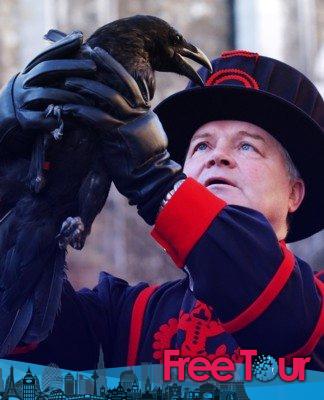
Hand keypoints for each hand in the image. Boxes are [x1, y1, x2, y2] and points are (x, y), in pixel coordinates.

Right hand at [0, 30, 96, 156]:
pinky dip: (58, 119)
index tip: (81, 38)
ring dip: (69, 96)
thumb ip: (58, 68)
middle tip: (93, 67)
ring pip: (46, 94)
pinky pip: (42, 119)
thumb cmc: (34, 103)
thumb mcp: (42, 84)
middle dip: (71, 67)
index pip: (46, 55)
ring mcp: (22, 101)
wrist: (8, 126)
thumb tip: (80, 37)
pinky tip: (75, 121)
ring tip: (89, 99)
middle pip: (47, 70)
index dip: (62, 46)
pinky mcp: (24, 121)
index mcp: (30, 72)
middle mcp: (24, 83)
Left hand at [59, 47, 185, 223]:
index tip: (101, 56)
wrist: (151, 178)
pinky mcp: (118, 136)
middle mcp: (140, 112)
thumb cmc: (144, 161)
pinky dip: (82, 112)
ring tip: (69, 82)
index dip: (114, 67)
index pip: (130, 82)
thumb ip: (131, 121)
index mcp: (145, 111)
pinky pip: (98, 118)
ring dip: (86, 87)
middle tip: (84, 55)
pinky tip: (69, 108)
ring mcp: (130, 123)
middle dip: (102, 66)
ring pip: (108, 96)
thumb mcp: (141, 135)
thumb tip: (115, 113)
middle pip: (121, 81)